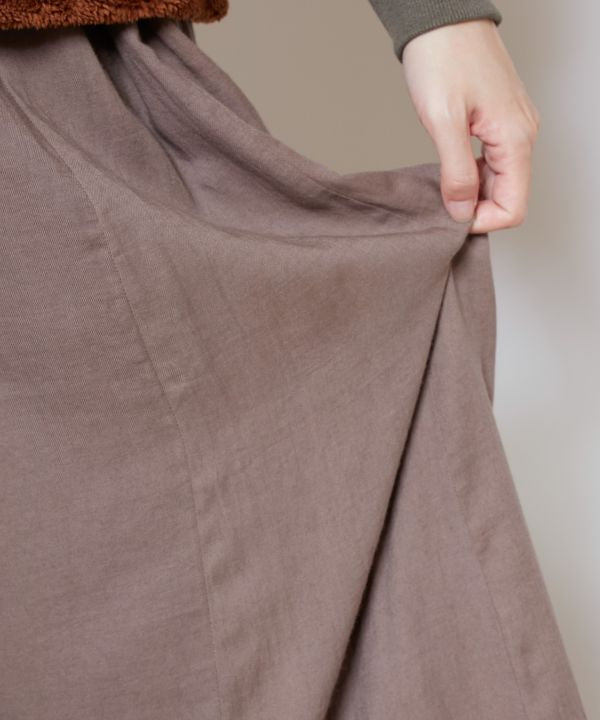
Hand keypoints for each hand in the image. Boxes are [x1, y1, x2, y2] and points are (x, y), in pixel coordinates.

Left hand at [402, 18, 539, 232]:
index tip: (451, 216)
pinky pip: (492, 162)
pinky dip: (472, 174)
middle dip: (475, 209)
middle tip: (440, 203)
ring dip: (472, 193)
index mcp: (515, 139)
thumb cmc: (443, 58)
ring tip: (441, 186)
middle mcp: (521, 135)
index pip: (514, 208)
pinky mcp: (499, 120)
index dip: (482, 221)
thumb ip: (456, 173)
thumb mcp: (444, 120)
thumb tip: (462, 212)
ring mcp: (513, 126)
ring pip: (499, 181)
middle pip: (508, 197)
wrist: (442, 17)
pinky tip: (449, 169)